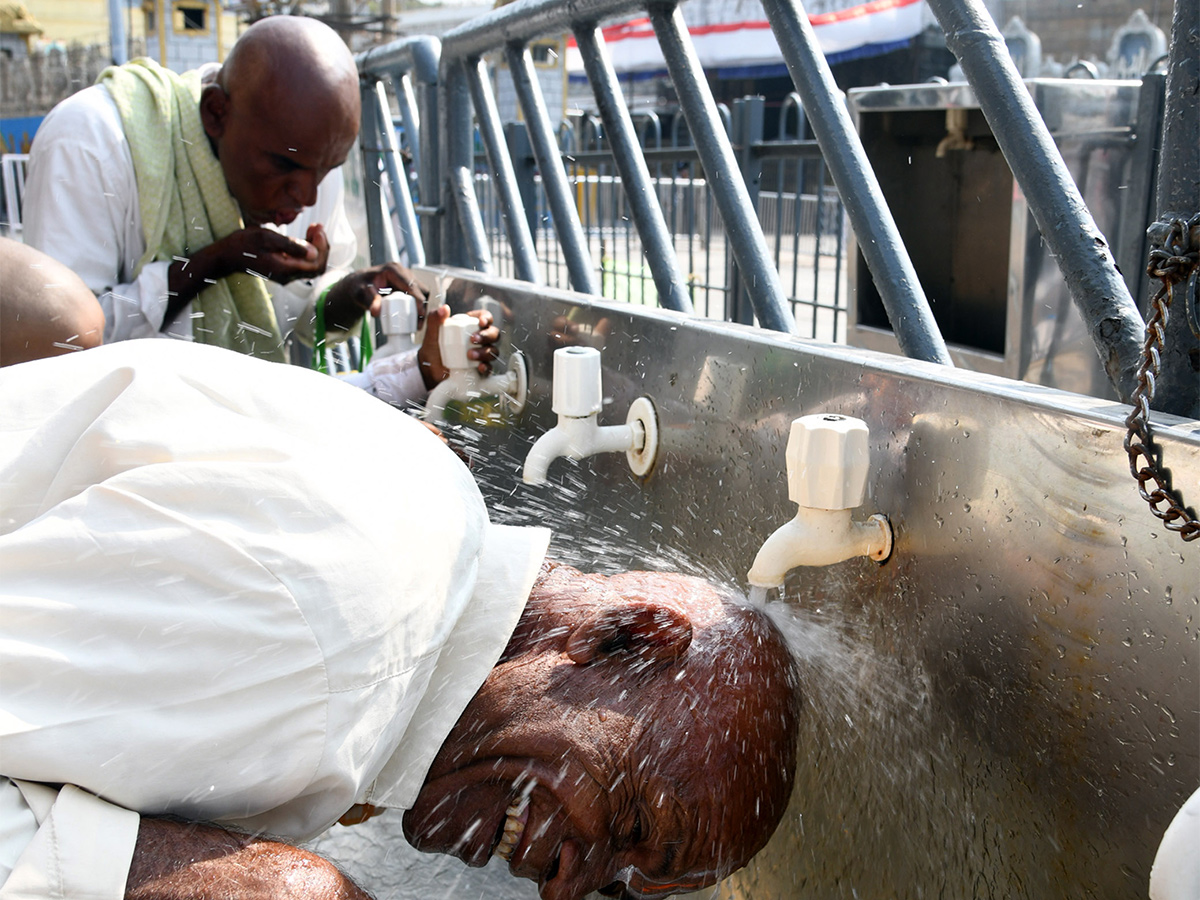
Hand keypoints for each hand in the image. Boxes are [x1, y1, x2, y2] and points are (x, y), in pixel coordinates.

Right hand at [164, 225, 329, 328]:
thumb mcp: (266, 238)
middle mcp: (288, 276)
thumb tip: (313, 252)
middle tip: (317, 227)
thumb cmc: (243, 244)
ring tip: (313, 228)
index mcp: (285, 269)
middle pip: (317, 266)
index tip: (317, 228)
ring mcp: (286, 275)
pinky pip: (302, 263)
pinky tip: (306, 235)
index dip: (322, 246)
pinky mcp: (284, 271)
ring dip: (316, 247)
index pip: (315, 264)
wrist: (226, 256)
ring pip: (311, 265)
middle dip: (322, 246)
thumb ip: (290, 245)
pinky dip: (307, 249)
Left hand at [323, 262, 426, 332]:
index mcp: (393, 270)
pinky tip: (415, 321)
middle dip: (422, 307)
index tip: (420, 314)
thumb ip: (369, 301)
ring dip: (422, 309)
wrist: (359, 286)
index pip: (411, 285)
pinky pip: (419, 297)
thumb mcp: (361, 294)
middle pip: (420, 290)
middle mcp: (403, 272)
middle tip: (419, 324)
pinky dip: (419, 309)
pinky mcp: (409, 287)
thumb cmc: (359, 288)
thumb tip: (376, 311)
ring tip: (417, 325)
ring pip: (422, 294)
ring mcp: (407, 279)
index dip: (418, 300)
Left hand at [417, 307, 500, 389]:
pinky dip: (487, 367)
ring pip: (493, 351)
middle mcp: (480, 339)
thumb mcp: (432, 332)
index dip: (487, 318)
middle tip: (472, 339)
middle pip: (494, 334)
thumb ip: (435, 318)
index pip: (486, 318)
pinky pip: (489, 368)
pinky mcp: (480, 368)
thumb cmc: (433, 347)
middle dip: (486, 335)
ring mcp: (481, 354)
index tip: (480, 322)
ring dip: (485, 352)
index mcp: (471, 326)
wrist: (429, 368)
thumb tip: (444, 308)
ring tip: (470, 355)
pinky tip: (480, 367)